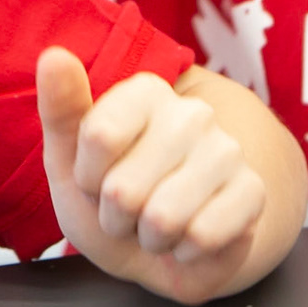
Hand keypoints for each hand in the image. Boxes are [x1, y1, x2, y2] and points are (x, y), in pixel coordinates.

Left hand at [37, 48, 267, 304]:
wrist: (162, 251)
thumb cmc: (110, 199)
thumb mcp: (68, 161)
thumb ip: (60, 109)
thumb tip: (54, 54)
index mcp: (146, 92)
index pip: (98, 136)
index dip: (87, 177)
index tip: (96, 178)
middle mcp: (193, 113)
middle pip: (123, 188)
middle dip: (116, 216)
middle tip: (128, 209)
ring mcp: (228, 151)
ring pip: (163, 217)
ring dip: (148, 237)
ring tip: (154, 225)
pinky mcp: (253, 193)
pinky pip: (201, 237)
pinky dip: (183, 252)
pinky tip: (187, 238)